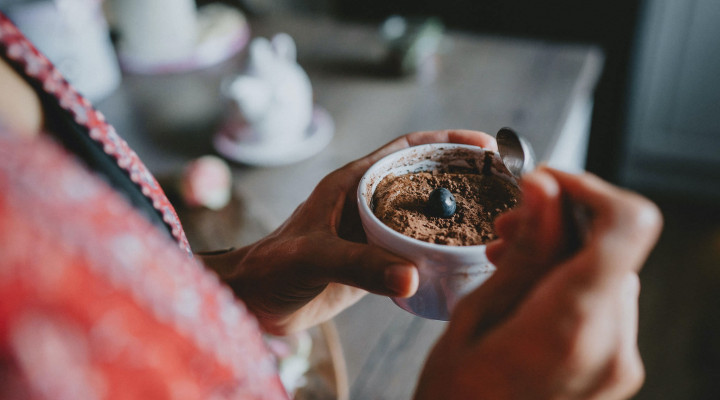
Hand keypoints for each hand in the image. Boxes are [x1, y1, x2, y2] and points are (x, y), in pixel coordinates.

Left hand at [201, 130, 496, 334]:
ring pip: (423, 214)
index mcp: (353, 182)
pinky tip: (463, 257)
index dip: (446, 142)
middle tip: (502, 186)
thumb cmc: (273, 267)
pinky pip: (415, 247)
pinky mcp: (375, 260)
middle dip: (462, 177)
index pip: (407, 150)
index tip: (483, 145)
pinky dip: (440, 248)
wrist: (255, 300)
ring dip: (455, 214)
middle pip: (424, 179)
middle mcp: (367, 201)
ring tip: (494, 221)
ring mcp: (372, 231)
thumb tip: (411, 274)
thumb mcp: (314, 256)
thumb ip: (358, 264)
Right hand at [415, 168, 662, 398]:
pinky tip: (526, 289)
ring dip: (562, 252)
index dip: (590, 187)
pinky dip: (569, 283)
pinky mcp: (615, 369)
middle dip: (562, 221)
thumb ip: (525, 250)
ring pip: (608, 271)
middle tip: (506, 226)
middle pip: (614, 245)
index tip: (545, 184)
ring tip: (506, 259)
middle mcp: (613, 344)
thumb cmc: (457, 397)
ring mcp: (619, 361)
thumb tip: (546, 187)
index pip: (628, 223)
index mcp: (574, 323)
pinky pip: (605, 304)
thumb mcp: (477, 314)